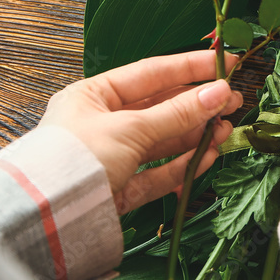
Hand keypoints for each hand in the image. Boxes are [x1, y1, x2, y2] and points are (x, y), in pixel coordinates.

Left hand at [39, 50, 243, 212]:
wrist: (47, 217)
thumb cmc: (75, 158)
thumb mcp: (130, 128)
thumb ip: (178, 112)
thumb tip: (218, 92)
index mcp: (93, 96)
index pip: (151, 73)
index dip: (190, 67)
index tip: (225, 63)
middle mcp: (101, 123)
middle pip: (160, 108)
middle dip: (198, 105)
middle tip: (233, 100)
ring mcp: (112, 157)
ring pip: (162, 141)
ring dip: (196, 134)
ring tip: (226, 129)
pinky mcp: (119, 189)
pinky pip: (157, 173)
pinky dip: (183, 164)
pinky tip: (207, 155)